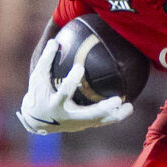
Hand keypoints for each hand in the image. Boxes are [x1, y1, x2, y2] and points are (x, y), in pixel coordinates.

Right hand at [17, 40, 132, 134]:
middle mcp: (68, 116)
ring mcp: (78, 124)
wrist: (36, 121)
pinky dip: (114, 116)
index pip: (64, 92)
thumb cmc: (38, 95)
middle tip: (117, 100)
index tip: (79, 67)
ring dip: (116, 115)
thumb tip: (55, 41)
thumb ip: (46, 60)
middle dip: (103, 108)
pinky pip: (102, 122)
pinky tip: (127, 108)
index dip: (71, 81)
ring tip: (130, 106)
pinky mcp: (85, 126)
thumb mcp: (38, 78)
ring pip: (99, 122)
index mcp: (55, 103)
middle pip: (88, 115)